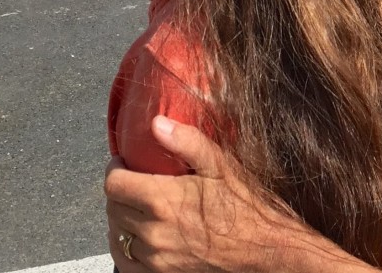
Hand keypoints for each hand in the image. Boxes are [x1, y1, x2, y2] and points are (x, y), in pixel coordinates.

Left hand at [105, 116, 376, 272]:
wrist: (269, 251)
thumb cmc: (249, 207)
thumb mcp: (223, 166)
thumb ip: (187, 142)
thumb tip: (156, 123)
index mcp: (163, 201)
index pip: (114, 184)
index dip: (115, 169)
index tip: (124, 162)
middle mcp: (153, 232)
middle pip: (112, 208)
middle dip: (120, 190)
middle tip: (136, 180)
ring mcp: (155, 259)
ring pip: (116, 236)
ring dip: (122, 218)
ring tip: (139, 206)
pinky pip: (126, 263)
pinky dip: (127, 248)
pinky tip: (141, 237)